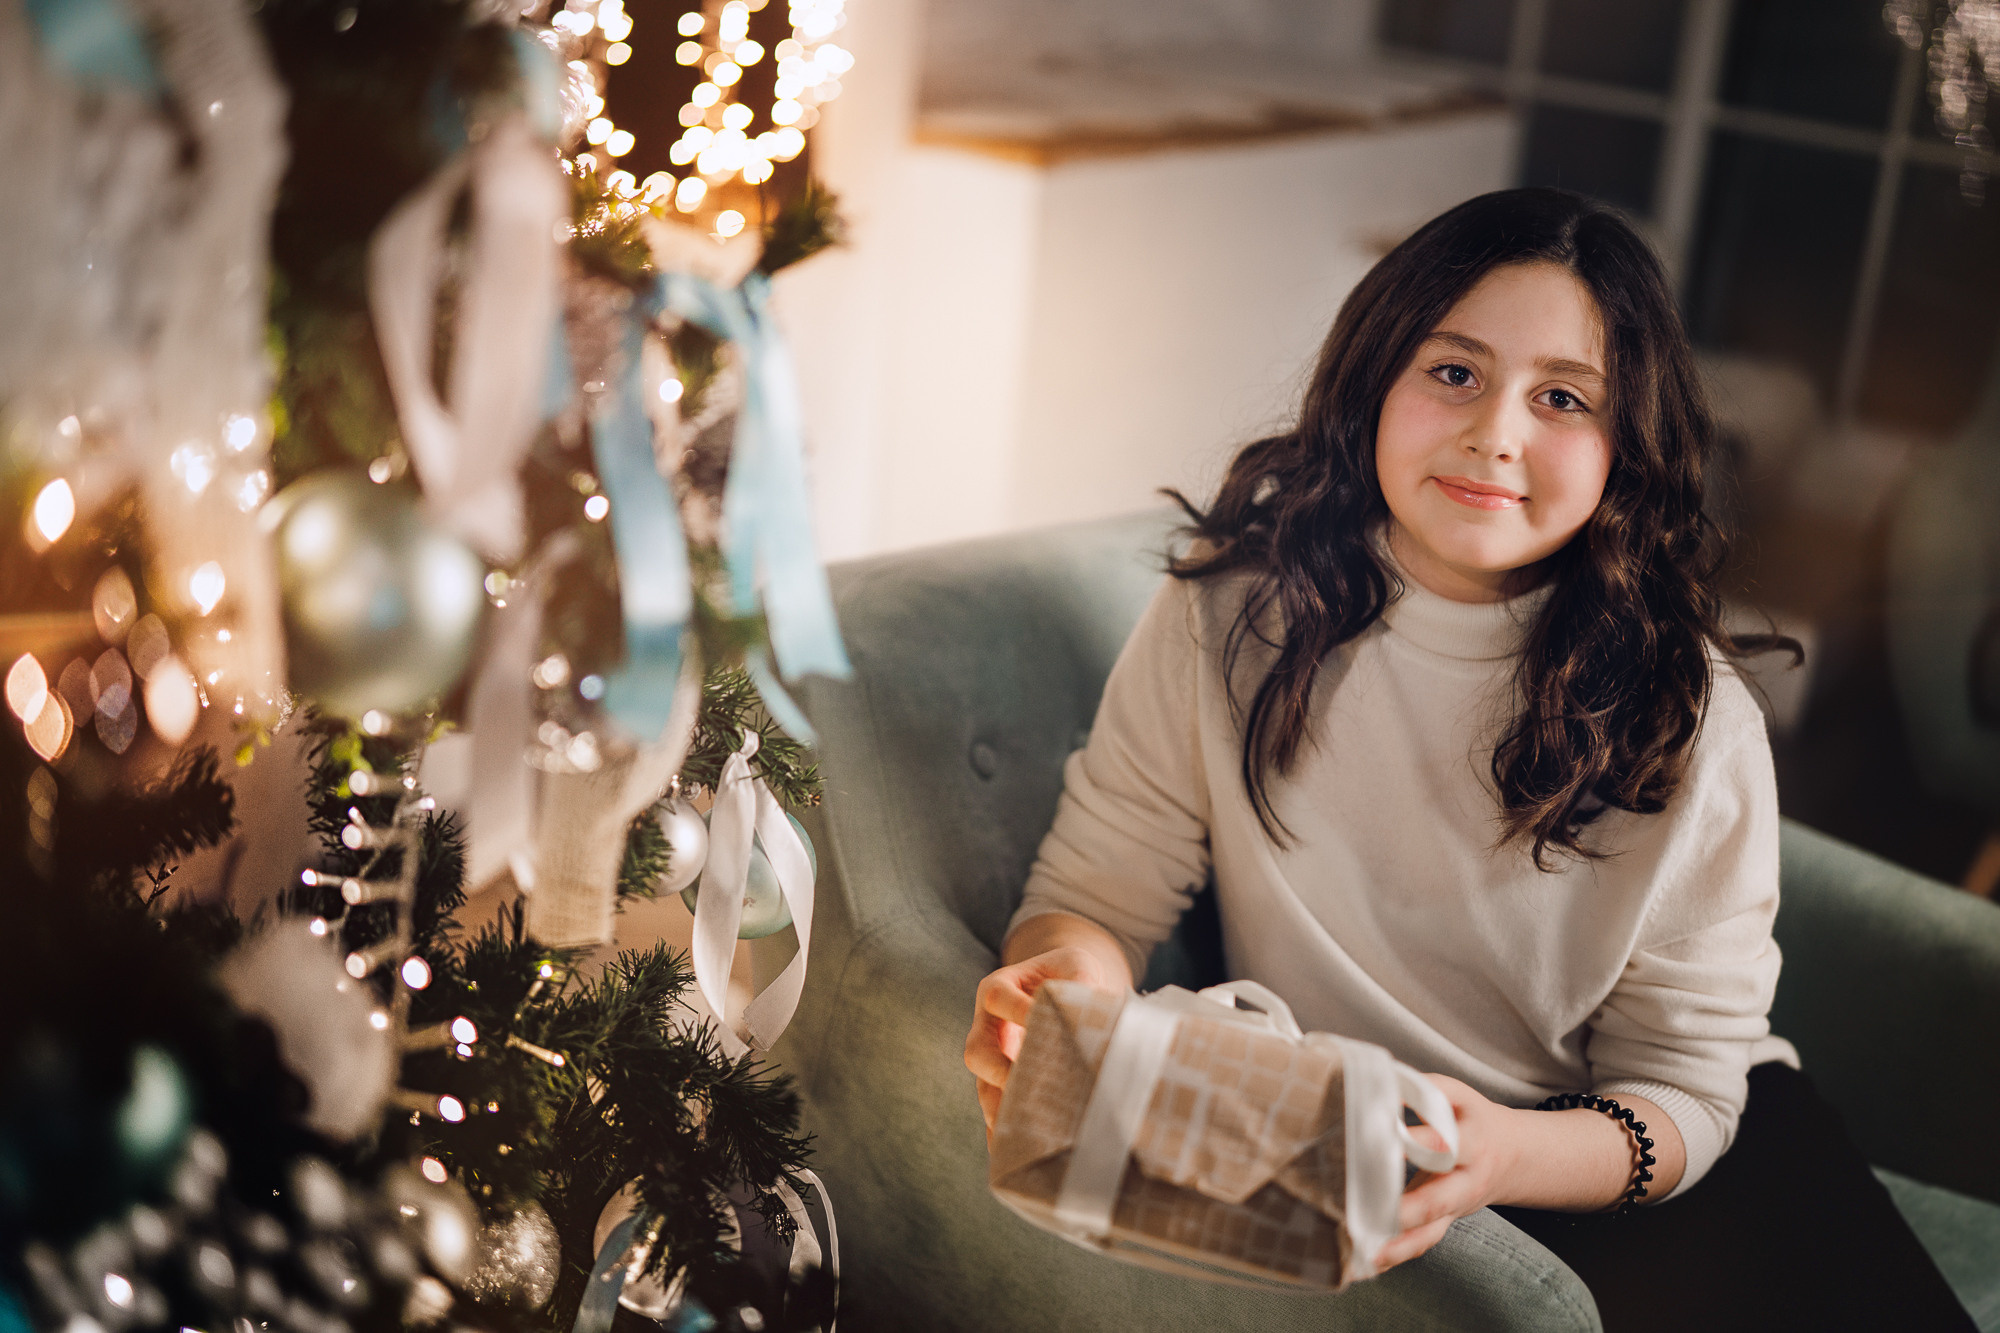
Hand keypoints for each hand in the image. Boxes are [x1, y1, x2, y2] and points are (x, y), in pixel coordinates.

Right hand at [964, 946, 1121, 1143]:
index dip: (1017, 1010)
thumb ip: (1080, 981)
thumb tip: (1090, 1009)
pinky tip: (1015, 1152)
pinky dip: (1003, 1131)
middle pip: (976, 1051)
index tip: (1047, 1022)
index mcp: (999, 988)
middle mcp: (988, 1026)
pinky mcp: (1003, 1085)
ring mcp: (994, 1059)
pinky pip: (995, 1111)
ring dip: (1000, 1109)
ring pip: (983, 1088)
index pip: (997, 998)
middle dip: (997, 1070)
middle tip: (1023, 1084)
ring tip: (1021, 1130)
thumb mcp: (1077, 966)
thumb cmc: (1071, 975)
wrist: (1066, 990)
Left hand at [1377, 1074, 1524, 1269]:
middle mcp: (1465, 1181)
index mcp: (1471, 1143)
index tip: (1388, 1140)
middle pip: (1441, 1200)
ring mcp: (1455, 1208)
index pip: (1446, 1143)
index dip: (1420, 1142)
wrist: (1514, 1157)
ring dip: (1399, 1245)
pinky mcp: (1443, 1223)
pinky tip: (1365, 1262)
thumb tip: (1381, 1083)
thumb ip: (1424, 1088)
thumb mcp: (1459, 1095)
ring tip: (1368, 1253)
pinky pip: (1421, 1243)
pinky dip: (1395, 1255)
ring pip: (1431, 1233)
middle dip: (1411, 1209)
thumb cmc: (1474, 1120)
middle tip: (1379, 1210)